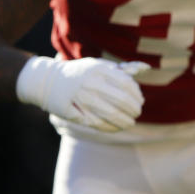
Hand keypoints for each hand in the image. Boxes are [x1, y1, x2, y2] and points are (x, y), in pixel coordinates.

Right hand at [16, 56, 149, 131]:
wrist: (48, 80)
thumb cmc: (81, 73)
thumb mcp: (99, 65)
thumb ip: (122, 69)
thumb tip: (146, 68)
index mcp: (99, 69)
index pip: (126, 84)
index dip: (136, 94)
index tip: (141, 100)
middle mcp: (90, 83)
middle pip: (120, 100)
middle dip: (133, 109)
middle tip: (137, 113)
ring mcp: (81, 99)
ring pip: (110, 113)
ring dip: (125, 121)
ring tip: (130, 123)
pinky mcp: (73, 112)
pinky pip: (97, 123)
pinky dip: (111, 127)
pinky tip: (117, 128)